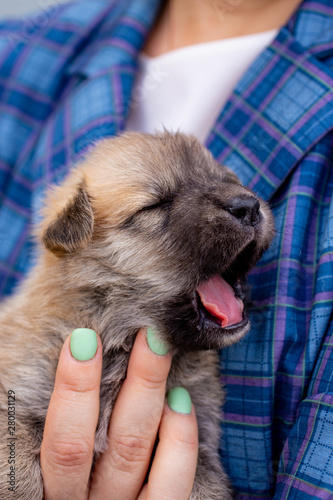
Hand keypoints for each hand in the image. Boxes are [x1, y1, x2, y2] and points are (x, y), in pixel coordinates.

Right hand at [40, 328, 198, 499]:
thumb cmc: (72, 461)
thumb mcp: (48, 449)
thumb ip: (61, 414)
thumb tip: (78, 349)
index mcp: (47, 485)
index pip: (60, 441)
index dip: (71, 390)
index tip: (82, 340)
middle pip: (98, 439)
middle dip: (116, 382)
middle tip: (144, 333)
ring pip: (133, 451)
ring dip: (150, 392)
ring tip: (161, 347)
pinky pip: (172, 479)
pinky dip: (180, 437)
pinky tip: (181, 400)